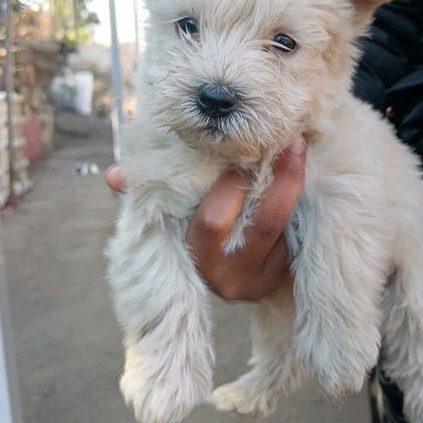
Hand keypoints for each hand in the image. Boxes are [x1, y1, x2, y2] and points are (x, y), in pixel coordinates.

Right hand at [105, 136, 305, 301]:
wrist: (232, 274)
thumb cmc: (191, 232)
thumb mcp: (169, 217)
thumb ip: (145, 195)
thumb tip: (114, 175)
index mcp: (195, 261)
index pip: (212, 223)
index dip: (229, 188)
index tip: (241, 154)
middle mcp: (230, 280)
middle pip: (263, 224)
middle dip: (280, 181)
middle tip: (288, 140)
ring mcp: (262, 281)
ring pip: (286, 227)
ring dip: (296, 185)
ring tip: (301, 145)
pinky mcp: (285, 277)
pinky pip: (301, 237)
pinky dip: (305, 203)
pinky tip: (308, 170)